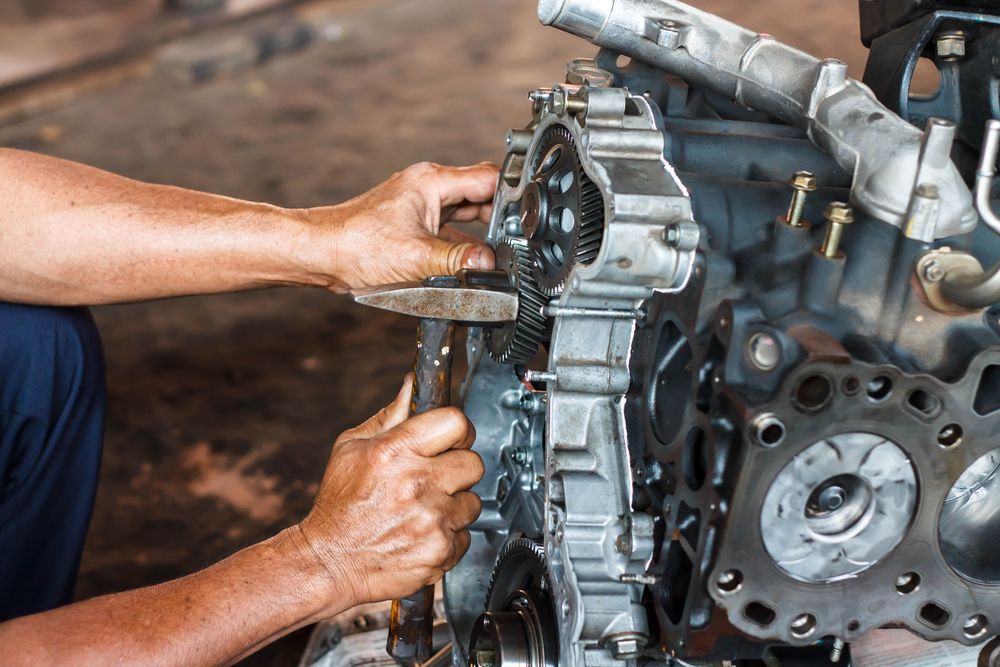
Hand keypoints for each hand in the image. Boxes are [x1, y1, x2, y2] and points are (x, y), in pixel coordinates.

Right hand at [297, 375, 483, 609]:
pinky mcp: (441, 551)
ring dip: (453, 504)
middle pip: (473, 462)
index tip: (452, 440)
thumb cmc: (339, 504)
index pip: (456, 422)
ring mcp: (432, 520)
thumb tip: (412, 386)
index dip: (458, 430)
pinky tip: (422, 532)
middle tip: (436, 477)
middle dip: (457, 468)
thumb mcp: (352, 448)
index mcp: (396, 452)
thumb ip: (390, 415)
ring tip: (424, 508)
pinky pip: (465, 535)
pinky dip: (448, 535)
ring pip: (472, 502)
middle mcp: (417, 484)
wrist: (329, 561)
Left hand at [305, 162, 498, 292]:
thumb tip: (488, 264)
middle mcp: (427, 186)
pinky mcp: (413, 223)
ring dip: (480, 230)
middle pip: (479, 193)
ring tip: (496, 250)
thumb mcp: (417, 257)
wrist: (322, 253)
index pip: (487, 178)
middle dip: (499, 215)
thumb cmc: (355, 244)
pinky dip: (461, 242)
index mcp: (431, 181)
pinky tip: (468, 261)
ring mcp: (420, 204)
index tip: (528, 212)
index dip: (512, 193)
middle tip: (517, 237)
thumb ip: (459, 260)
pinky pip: (449, 228)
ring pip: (465, 212)